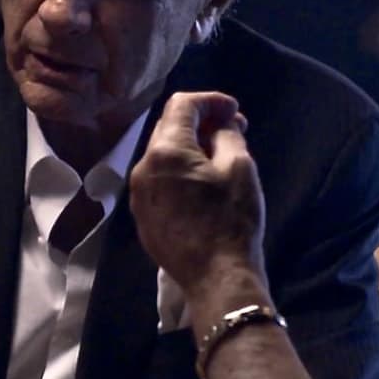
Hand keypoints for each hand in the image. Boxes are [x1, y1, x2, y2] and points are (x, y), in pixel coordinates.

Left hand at [129, 92, 265, 295]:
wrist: (216, 277)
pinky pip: (159, 182)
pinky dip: (179, 173)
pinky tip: (202, 185)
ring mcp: (138, 196)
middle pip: (168, 129)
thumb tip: (221, 122)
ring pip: (162, 157)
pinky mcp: (143, 218)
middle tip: (232, 130)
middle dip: (200, 123)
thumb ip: (227, 134)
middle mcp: (142, 168)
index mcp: (165, 151)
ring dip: (189, 149)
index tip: (234, 112)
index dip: (211, 101)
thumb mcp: (239, 167)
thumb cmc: (232, 220)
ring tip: (219, 157)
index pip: (182, 105)